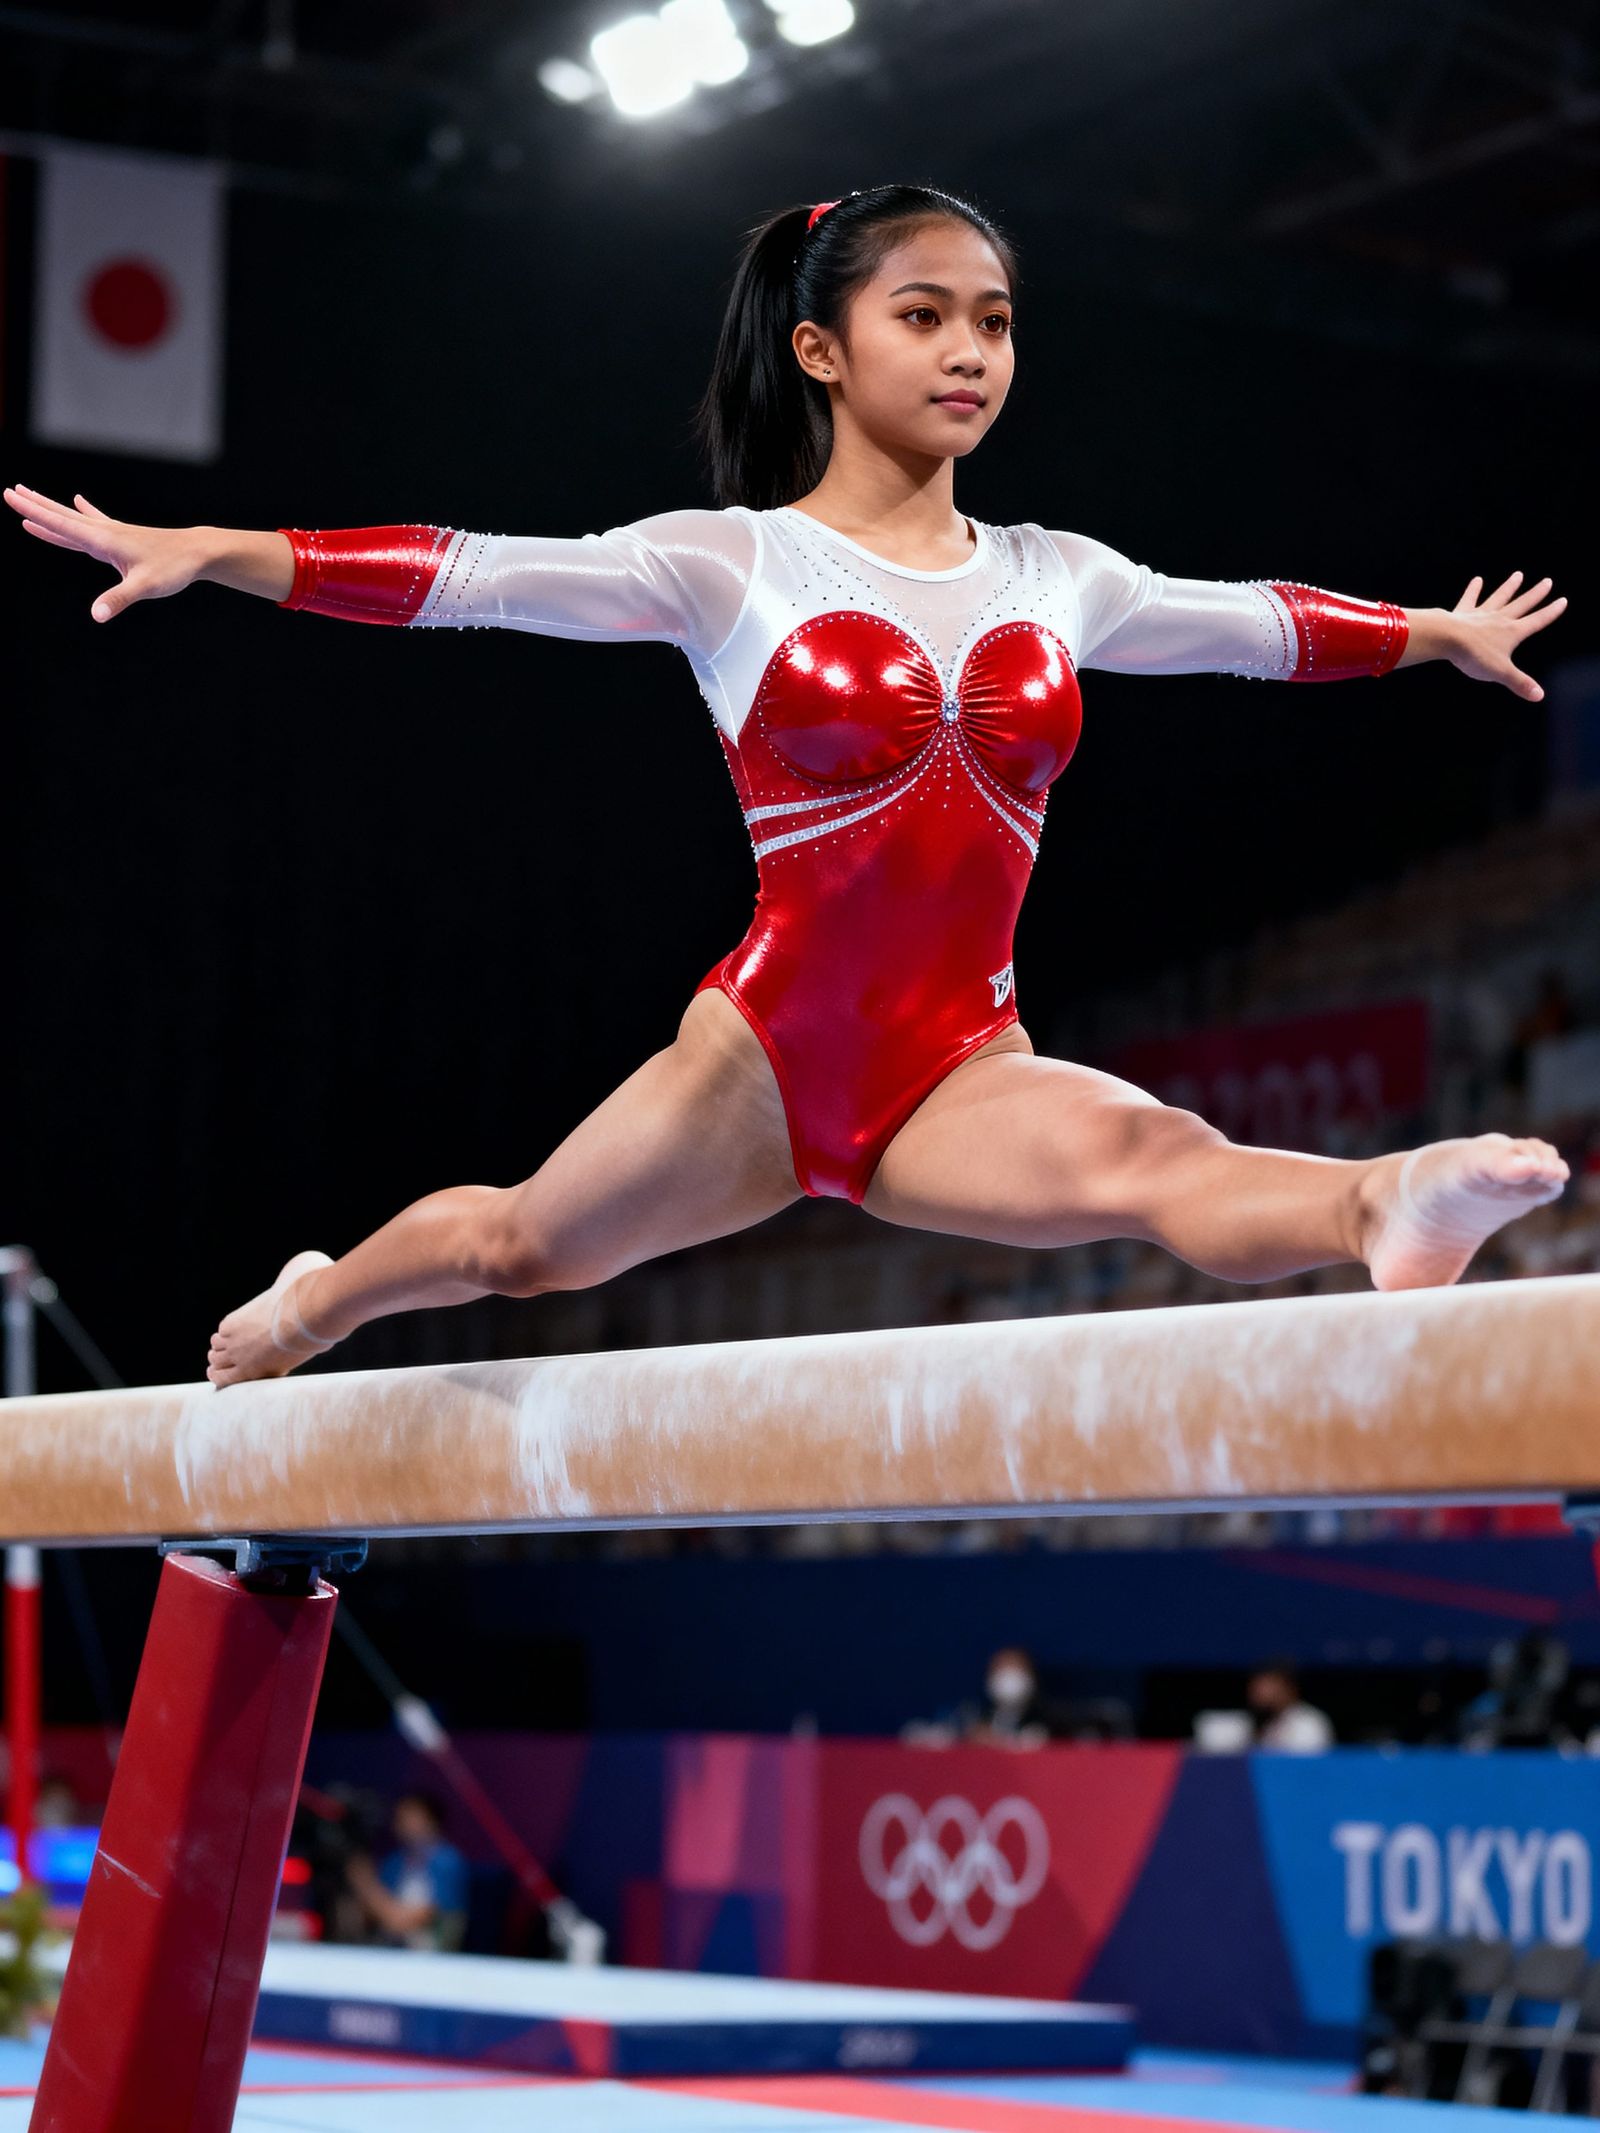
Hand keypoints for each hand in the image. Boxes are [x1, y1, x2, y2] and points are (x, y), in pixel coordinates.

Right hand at [3, 481, 210, 622]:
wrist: (198, 552)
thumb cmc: (173, 568)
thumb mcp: (144, 587)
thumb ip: (118, 600)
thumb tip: (95, 616)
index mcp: (104, 541)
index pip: (61, 525)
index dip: (34, 513)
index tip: (11, 498)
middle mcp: (105, 532)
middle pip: (62, 517)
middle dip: (35, 506)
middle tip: (8, 492)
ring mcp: (114, 533)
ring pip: (74, 520)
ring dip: (51, 510)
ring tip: (29, 499)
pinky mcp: (124, 538)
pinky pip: (96, 523)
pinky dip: (84, 512)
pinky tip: (78, 501)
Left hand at [1445, 570, 1566, 702]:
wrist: (1446, 639)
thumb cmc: (1474, 655)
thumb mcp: (1501, 672)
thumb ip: (1520, 683)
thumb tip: (1539, 696)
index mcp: (1512, 632)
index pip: (1537, 621)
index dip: (1551, 612)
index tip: (1562, 600)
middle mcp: (1499, 619)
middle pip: (1522, 604)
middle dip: (1536, 594)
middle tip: (1547, 581)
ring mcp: (1481, 614)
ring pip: (1499, 598)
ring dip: (1509, 587)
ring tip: (1518, 575)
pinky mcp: (1463, 613)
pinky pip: (1470, 599)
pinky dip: (1474, 590)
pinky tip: (1477, 580)